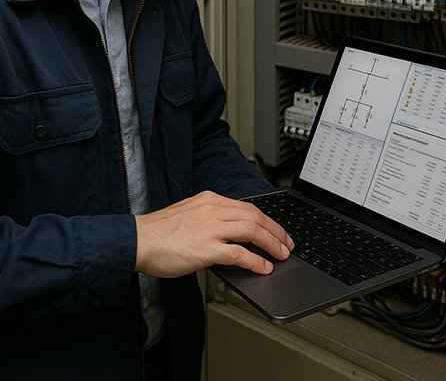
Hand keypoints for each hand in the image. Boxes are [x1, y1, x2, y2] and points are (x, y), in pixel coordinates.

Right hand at [134, 190, 293, 277]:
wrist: (137, 240)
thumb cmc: (160, 232)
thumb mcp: (190, 214)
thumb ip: (211, 218)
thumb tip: (232, 232)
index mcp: (209, 200)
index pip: (248, 207)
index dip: (268, 220)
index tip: (278, 232)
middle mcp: (212, 210)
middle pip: (255, 216)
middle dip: (276, 231)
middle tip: (287, 244)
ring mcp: (209, 228)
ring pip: (251, 230)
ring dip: (271, 244)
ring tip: (281, 255)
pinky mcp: (204, 248)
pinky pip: (238, 253)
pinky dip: (255, 260)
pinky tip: (264, 267)